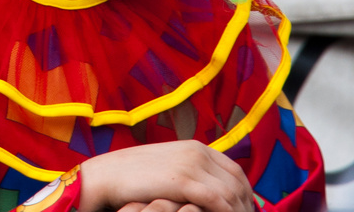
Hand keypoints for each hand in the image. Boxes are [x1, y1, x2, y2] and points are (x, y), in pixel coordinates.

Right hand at [77, 141, 252, 211]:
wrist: (108, 175)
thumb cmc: (135, 177)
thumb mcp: (169, 168)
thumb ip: (190, 173)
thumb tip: (208, 192)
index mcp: (196, 147)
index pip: (235, 171)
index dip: (246, 194)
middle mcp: (197, 152)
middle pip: (238, 182)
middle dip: (246, 206)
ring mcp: (191, 165)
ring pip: (232, 193)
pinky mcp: (183, 180)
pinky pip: (218, 201)